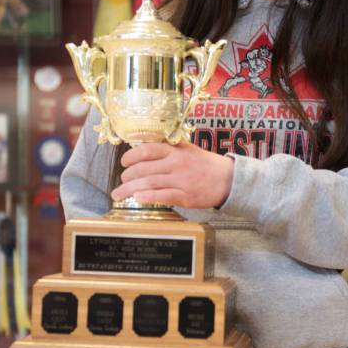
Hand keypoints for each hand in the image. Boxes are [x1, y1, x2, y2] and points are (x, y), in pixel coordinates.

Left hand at [111, 141, 233, 209]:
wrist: (228, 179)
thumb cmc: (205, 165)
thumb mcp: (187, 150)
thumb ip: (167, 149)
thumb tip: (143, 149)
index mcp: (175, 150)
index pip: (148, 150)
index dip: (131, 156)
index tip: (124, 162)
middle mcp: (176, 163)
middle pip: (144, 168)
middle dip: (127, 176)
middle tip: (122, 181)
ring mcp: (181, 180)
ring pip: (150, 183)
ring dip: (130, 189)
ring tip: (119, 194)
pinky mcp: (186, 195)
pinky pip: (164, 195)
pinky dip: (149, 196)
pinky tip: (138, 198)